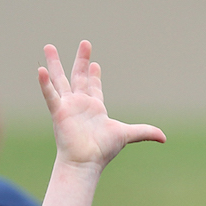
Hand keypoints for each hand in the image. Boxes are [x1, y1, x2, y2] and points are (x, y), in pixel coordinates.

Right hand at [38, 41, 163, 171]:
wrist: (86, 162)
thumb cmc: (103, 151)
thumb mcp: (127, 135)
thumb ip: (144, 132)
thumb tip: (164, 138)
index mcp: (95, 108)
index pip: (94, 87)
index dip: (94, 75)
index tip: (95, 63)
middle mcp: (80, 104)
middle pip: (78, 77)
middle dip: (81, 60)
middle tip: (85, 43)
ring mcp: (67, 106)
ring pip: (59, 80)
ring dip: (54, 64)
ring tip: (49, 47)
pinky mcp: (58, 112)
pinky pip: (50, 95)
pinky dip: (45, 83)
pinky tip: (40, 69)